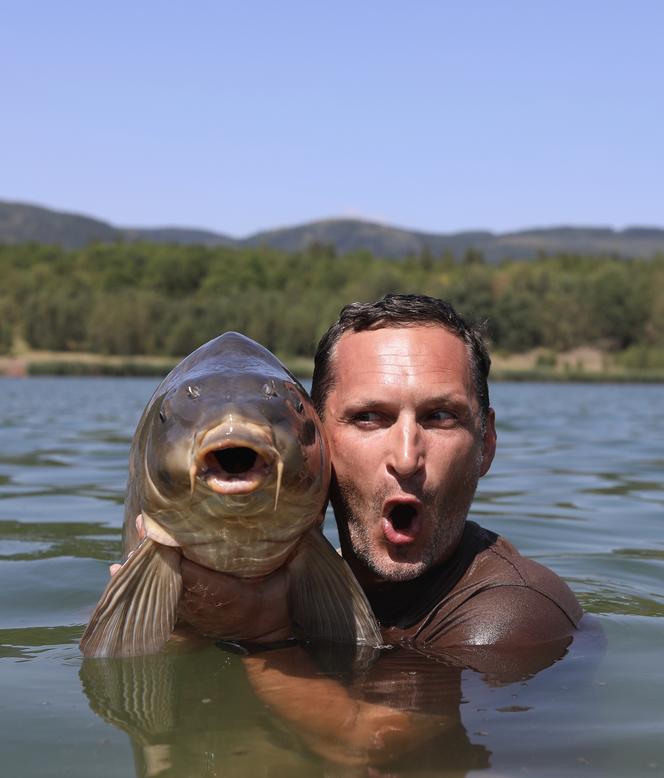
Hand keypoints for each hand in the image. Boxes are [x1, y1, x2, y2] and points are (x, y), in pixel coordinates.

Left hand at [111, 515, 292, 642]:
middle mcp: (205, 607)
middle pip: (170, 577)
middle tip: (141, 523)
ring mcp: (193, 614)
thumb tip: (313, 509)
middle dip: (153, 551)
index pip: (192, 572)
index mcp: (229, 595)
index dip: (172, 550)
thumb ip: (300, 542)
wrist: (274, 637)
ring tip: (123, 545)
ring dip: (142, 566)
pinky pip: (155, 598)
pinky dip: (137, 585)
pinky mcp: (186, 616)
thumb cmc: (283, 601)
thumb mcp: (295, 574)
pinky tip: (115, 570)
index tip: (158, 527)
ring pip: (160, 588)